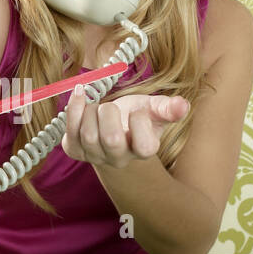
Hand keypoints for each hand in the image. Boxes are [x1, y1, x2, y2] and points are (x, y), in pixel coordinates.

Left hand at [62, 85, 189, 167]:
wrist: (113, 127)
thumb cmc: (135, 115)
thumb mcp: (154, 109)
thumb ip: (168, 108)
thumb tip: (182, 105)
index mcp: (143, 149)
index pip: (145, 146)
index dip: (139, 122)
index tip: (136, 111)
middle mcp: (119, 159)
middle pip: (111, 141)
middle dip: (109, 113)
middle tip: (110, 106)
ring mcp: (95, 157)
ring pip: (88, 136)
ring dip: (91, 111)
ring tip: (97, 106)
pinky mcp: (75, 150)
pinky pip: (70, 132)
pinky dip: (74, 109)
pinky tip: (80, 94)